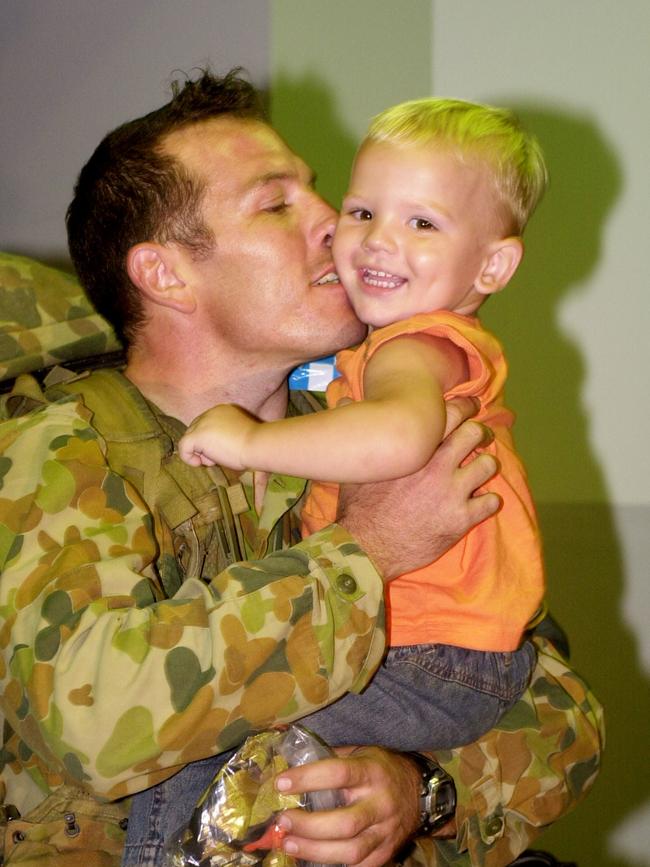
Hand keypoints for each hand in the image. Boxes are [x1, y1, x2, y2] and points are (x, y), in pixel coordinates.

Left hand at [178, 404, 256, 469]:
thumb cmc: (255, 444)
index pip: (206, 425)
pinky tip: (201, 463)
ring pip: (190, 440)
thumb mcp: (240, 436)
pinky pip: (183, 448)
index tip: (223, 451)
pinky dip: (188, 458)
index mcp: (222, 410)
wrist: (258, 445)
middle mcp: (210, 413)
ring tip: (215, 460)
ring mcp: (203, 423)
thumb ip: (225, 437)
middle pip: (195, 431)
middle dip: (204, 447)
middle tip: (219, 458)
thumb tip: (212, 453)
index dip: (210, 441)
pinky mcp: (197, 435)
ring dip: (200, 453)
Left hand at [274, 746, 420, 866]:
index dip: (307, 779)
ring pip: (350, 851)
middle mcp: (381, 803)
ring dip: (314, 850)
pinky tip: (311, 856)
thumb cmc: (381, 768)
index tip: (281, 783)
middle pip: (344, 822)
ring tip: (288, 843)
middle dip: (308, 825)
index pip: (337, 774)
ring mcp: (386, 832)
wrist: (420, 792)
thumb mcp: (361, 753)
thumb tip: (290, 761)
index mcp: (372, 772)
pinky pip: (359, 866)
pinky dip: (332, 863)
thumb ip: (331, 758)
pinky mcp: (386, 853)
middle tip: (283, 821)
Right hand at [337, 396, 499, 579]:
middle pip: (474, 434)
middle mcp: (438, 466)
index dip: (463, 407)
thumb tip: (346, 399)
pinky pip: (491, 502)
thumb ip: (361, 432)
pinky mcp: (461, 519)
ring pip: (488, 466)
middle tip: (481, 437)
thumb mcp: (356, 465)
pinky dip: (490, 501)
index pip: (448, 414)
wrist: (366, 547)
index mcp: (415, 450)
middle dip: (481, 433)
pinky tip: (483, 502)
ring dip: (487, 466)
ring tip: (482, 470)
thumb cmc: (359, 507)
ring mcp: (452, 493)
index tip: (468, 408)